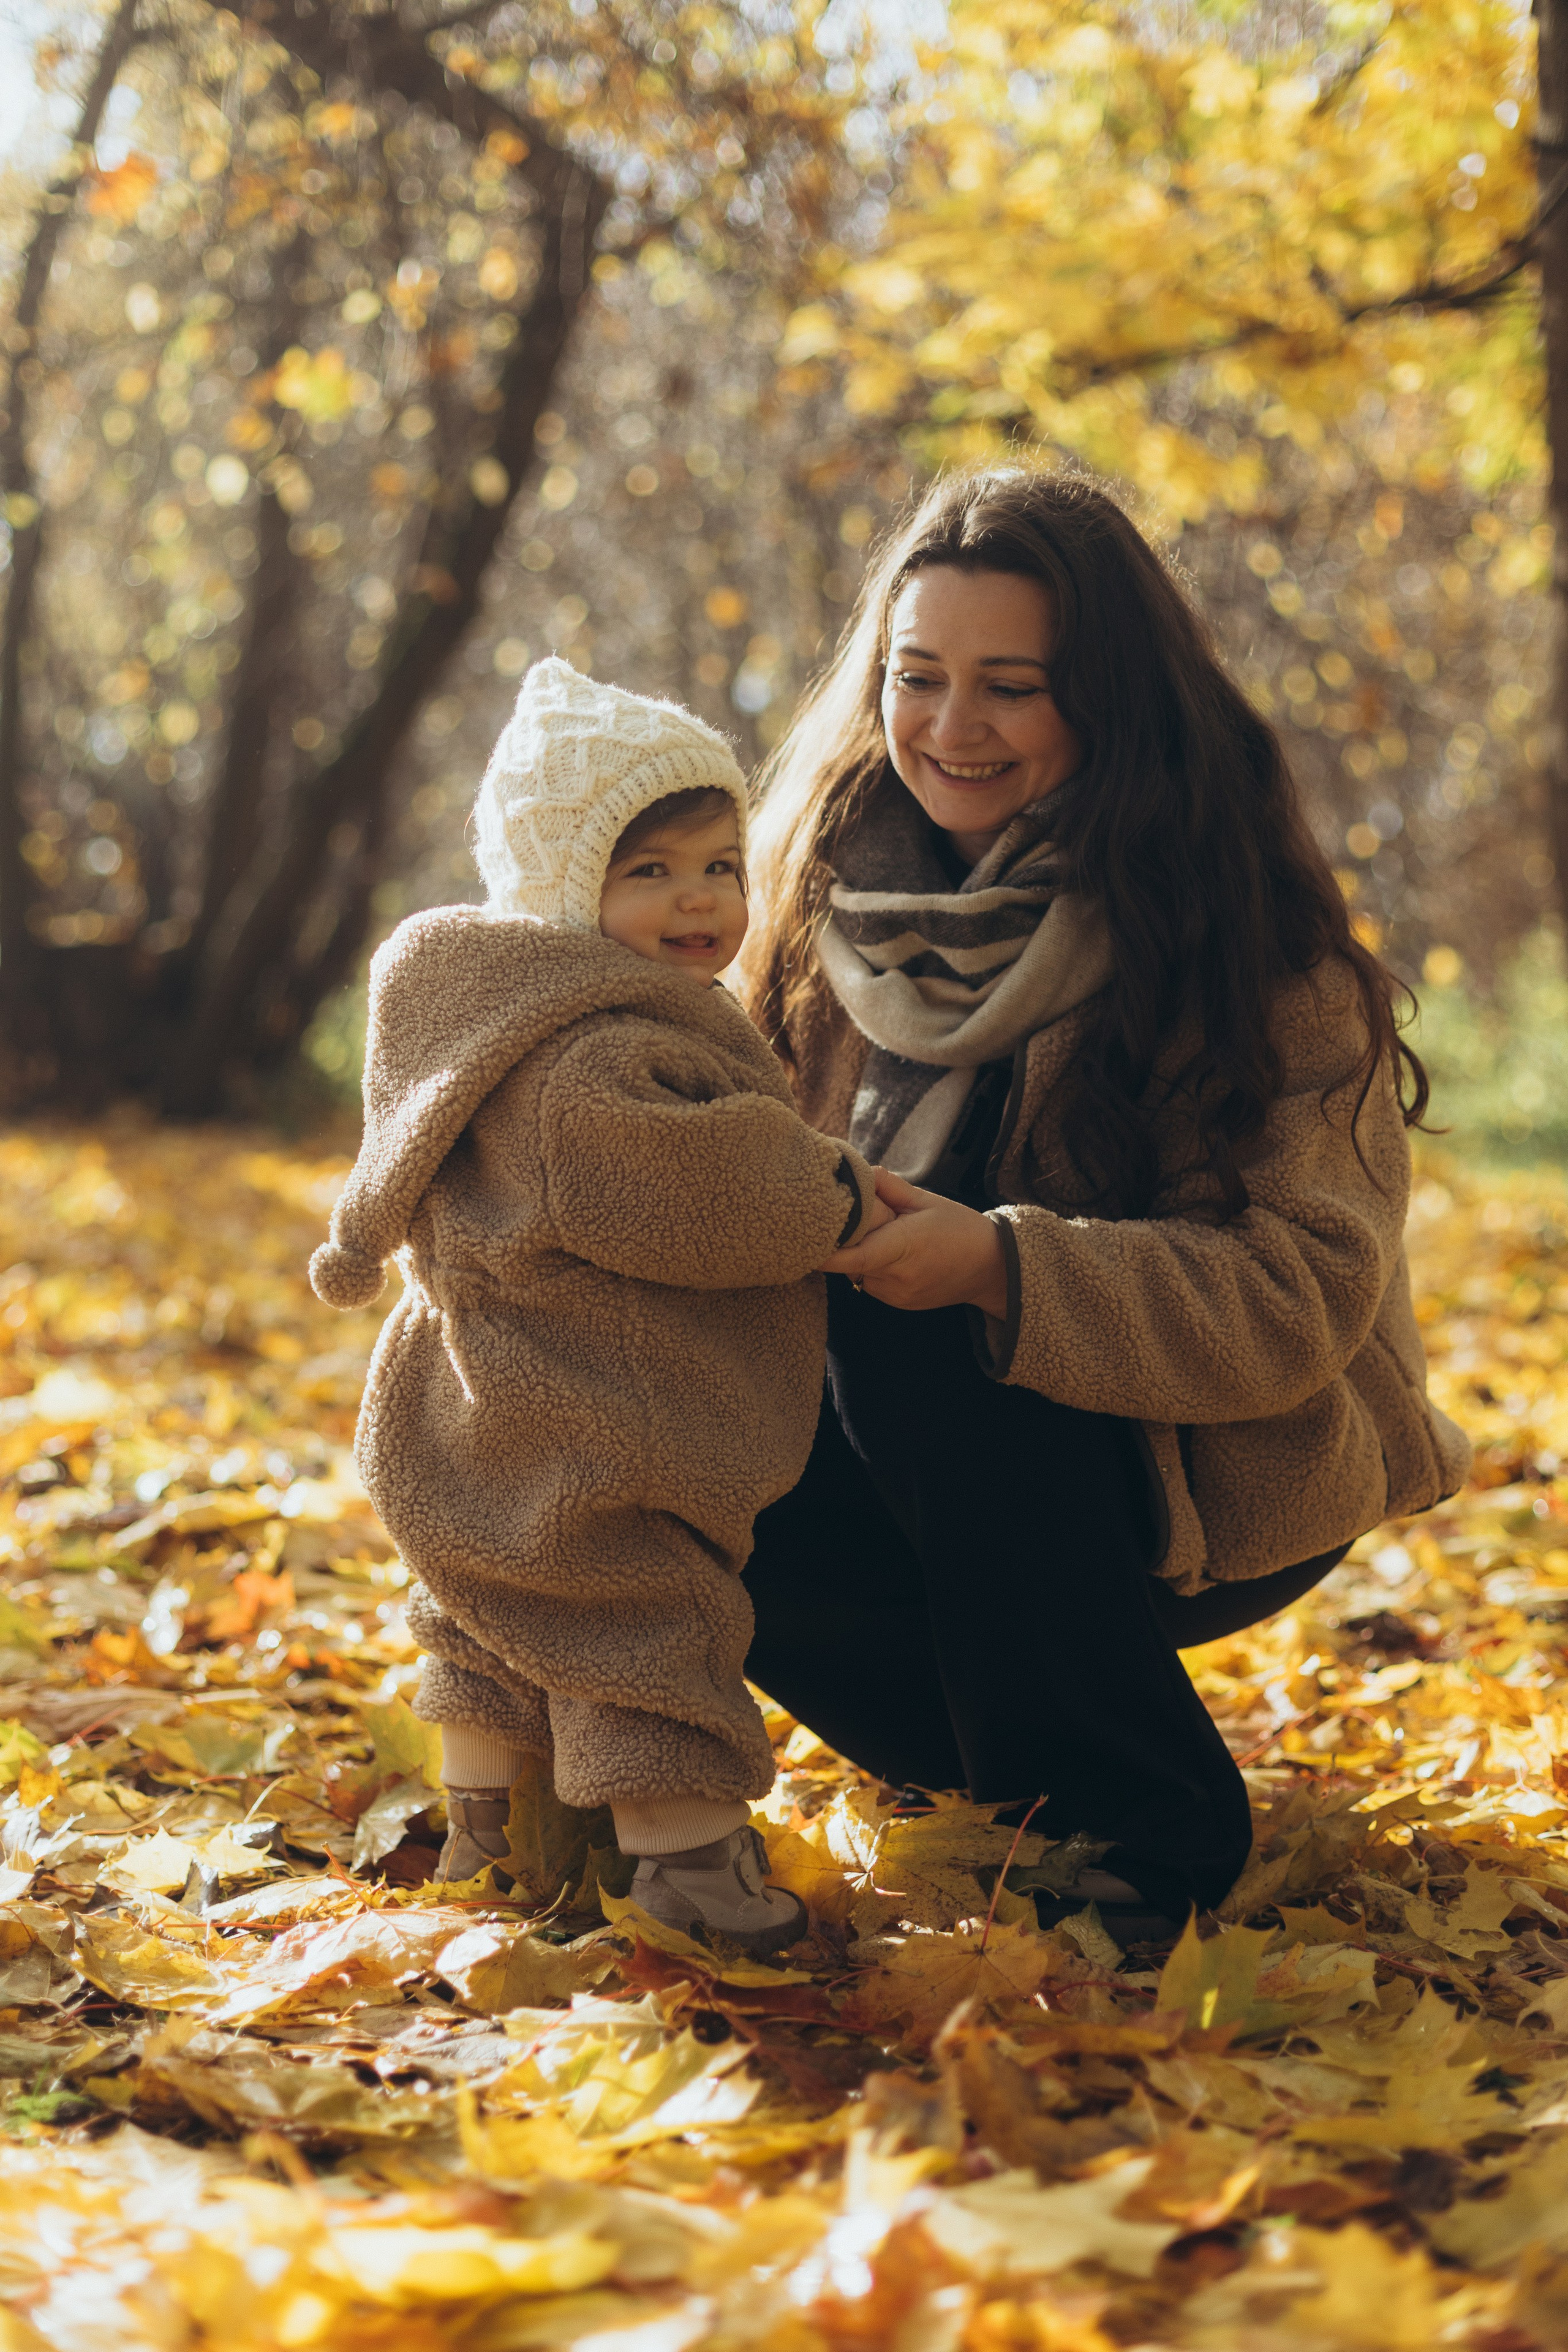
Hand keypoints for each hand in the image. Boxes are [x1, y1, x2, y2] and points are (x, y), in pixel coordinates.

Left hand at [821, 1169, 1008, 1317]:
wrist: (990, 1268)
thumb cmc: (959, 1228)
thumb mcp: (927, 1200)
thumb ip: (890, 1187)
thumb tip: (859, 1172)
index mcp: (904, 1246)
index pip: (853, 1256)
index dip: (825, 1252)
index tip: (804, 1240)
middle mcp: (897, 1276)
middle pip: (849, 1262)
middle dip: (845, 1242)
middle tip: (851, 1221)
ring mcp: (897, 1295)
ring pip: (858, 1273)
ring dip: (860, 1255)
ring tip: (885, 1237)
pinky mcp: (899, 1304)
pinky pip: (871, 1283)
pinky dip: (872, 1268)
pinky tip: (894, 1255)